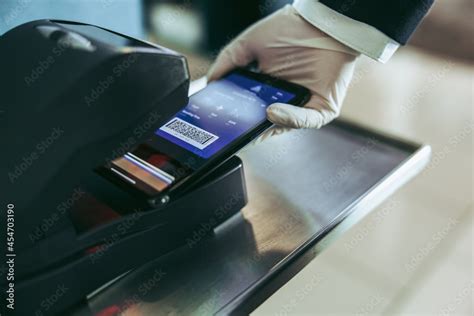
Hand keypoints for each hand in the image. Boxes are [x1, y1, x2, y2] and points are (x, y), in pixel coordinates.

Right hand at [208, 5, 358, 133]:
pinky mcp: (321, 110)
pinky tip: (272, 112)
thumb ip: (228, 61)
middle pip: (262, 123)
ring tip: (248, 123)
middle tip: (229, 132)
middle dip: (246, 128)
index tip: (218, 121)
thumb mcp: (250, 43)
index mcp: (266, 87)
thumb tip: (210, 81)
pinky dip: (289, 119)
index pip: (247, 109)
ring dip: (264, 127)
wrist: (323, 22)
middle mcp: (283, 99)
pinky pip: (305, 121)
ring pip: (282, 126)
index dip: (233, 116)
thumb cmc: (292, 28)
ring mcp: (302, 106)